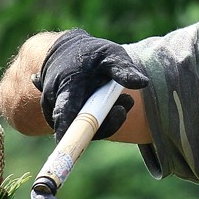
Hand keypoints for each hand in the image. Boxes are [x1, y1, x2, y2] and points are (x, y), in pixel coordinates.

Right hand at [33, 29, 148, 140]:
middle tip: (127, 101)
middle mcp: (55, 103)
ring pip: (84, 129)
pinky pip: (84, 129)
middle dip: (108, 121)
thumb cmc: (92, 55)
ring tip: (120, 97)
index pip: (64, 114)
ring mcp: (56, 113)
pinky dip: (99, 119)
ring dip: (106, 118)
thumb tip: (143, 82)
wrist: (68, 53)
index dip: (68, 131)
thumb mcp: (110, 55)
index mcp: (65, 86)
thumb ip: (124, 69)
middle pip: (80, 128)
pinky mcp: (63, 121)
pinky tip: (106, 102)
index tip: (70, 145)